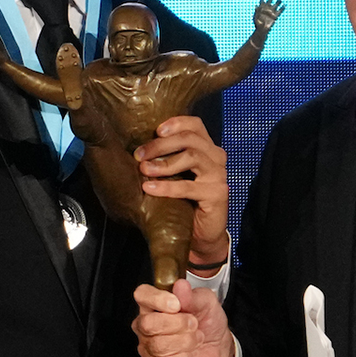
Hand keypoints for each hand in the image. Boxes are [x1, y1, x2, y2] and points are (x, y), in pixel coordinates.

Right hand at [133, 280, 234, 356]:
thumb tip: (180, 286)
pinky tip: (190, 354)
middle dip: (178, 324)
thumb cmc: (207, 321)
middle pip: (148, 324)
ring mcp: (148, 347)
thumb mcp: (206, 302)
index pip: (142, 295)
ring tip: (195, 339)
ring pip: (158, 346)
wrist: (217, 347)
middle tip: (193, 323)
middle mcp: (145, 325)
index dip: (158, 300)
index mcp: (153, 304)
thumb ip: (192, 295)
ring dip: (186, 342)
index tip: (177, 304)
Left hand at [135, 116, 228, 266]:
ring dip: (164, 163)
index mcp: (206, 148)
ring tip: (144, 170)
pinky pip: (188, 186)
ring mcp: (218, 175)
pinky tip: (150, 188)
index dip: (176, 122)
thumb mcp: (175, 175)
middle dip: (160, 145)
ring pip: (191, 156)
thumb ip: (166, 159)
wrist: (200, 234)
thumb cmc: (184, 202)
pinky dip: (167, 187)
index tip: (155, 130)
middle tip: (139, 155)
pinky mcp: (217, 193)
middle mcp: (215, 158)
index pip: (195, 124)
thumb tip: (136, 149)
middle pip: (189, 138)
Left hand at [253, 0, 284, 30]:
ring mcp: (272, 11)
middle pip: (270, 0)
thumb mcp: (255, 18)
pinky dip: (282, 8)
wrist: (262, 29)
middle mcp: (267, 8)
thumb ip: (256, 11)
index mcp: (262, 7)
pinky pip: (280, 11)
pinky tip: (284, 5)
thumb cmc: (257, 24)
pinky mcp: (276, 16)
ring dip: (278, 1)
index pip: (262, 0)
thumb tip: (256, 6)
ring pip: (276, 4)